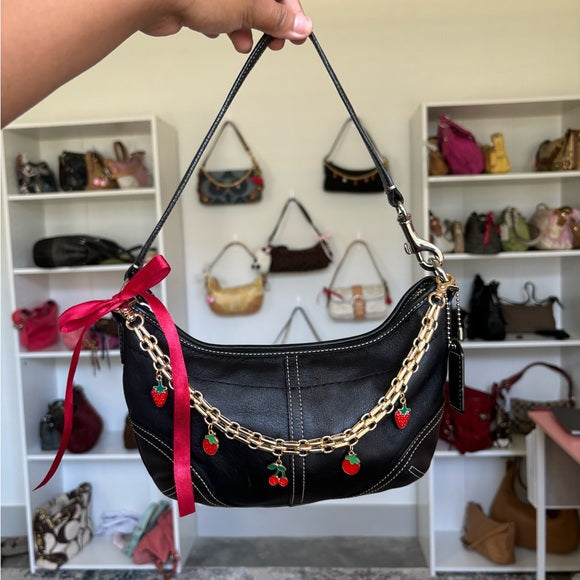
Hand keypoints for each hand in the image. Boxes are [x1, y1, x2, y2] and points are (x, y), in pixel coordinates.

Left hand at [141, 0, 312, 52]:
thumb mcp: (249, 6)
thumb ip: (275, 17)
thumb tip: (299, 25)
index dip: (292, 12)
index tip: (298, 32)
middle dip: (270, 22)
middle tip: (276, 41)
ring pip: (242, 6)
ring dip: (248, 27)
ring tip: (246, 43)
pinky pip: (221, 11)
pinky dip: (225, 25)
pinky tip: (222, 34)